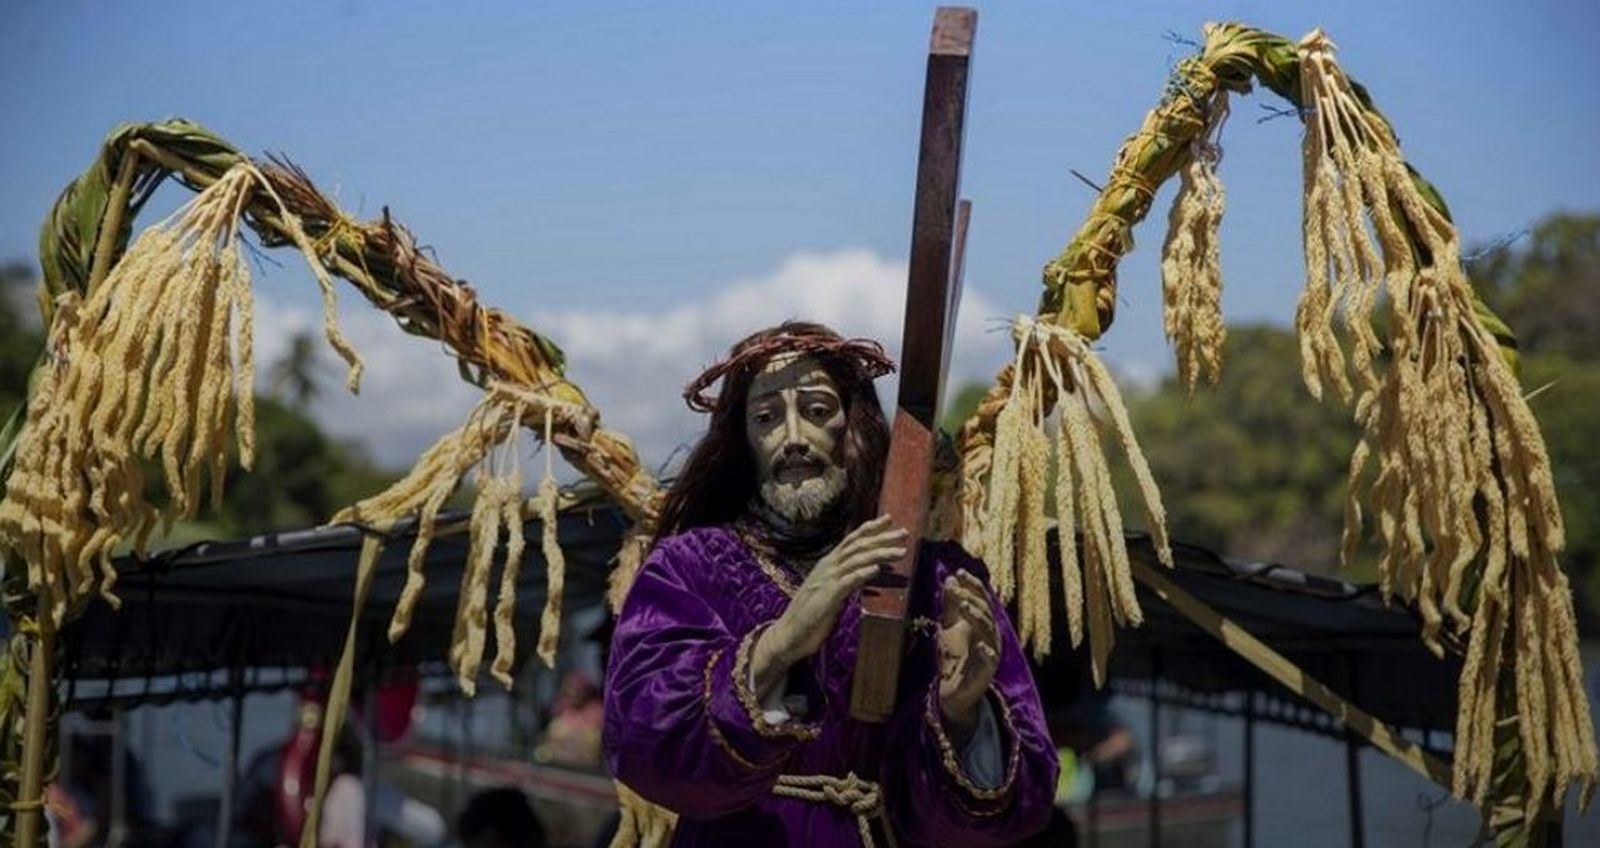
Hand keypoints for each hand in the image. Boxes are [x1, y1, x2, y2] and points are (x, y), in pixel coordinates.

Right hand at [752, 516, 907, 696]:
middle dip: (882, 537)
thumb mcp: (832, 592)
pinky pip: (847, 581)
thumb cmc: (811, 615)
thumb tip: (869, 571)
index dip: (870, 528)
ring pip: (856, 560)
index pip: (851, 540)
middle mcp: (827, 567)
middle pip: (858, 546)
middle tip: (905, 532)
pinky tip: (876, 569)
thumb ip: (848, 579)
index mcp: (828, 564)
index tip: (889, 518)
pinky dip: (862, 573)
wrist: (788, 634)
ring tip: (899, 551)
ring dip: (880, 554)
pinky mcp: (827, 597)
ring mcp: (827, 580)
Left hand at [938, 570, 999, 739]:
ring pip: (989, 630)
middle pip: (985, 611)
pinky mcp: (988, 670)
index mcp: (982, 622)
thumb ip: (951, 605)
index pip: (981, 598)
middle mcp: (990, 634)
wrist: (954, 691)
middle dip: (970, 597)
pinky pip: (990, 659)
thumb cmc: (955, 657)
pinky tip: (979, 645)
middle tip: (955, 588)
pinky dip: (986, 651)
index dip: (972, 585)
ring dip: (977, 616)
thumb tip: (950, 578)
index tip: (959, 572)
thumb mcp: (950, 627)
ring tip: (963, 606)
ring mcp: (991, 651)